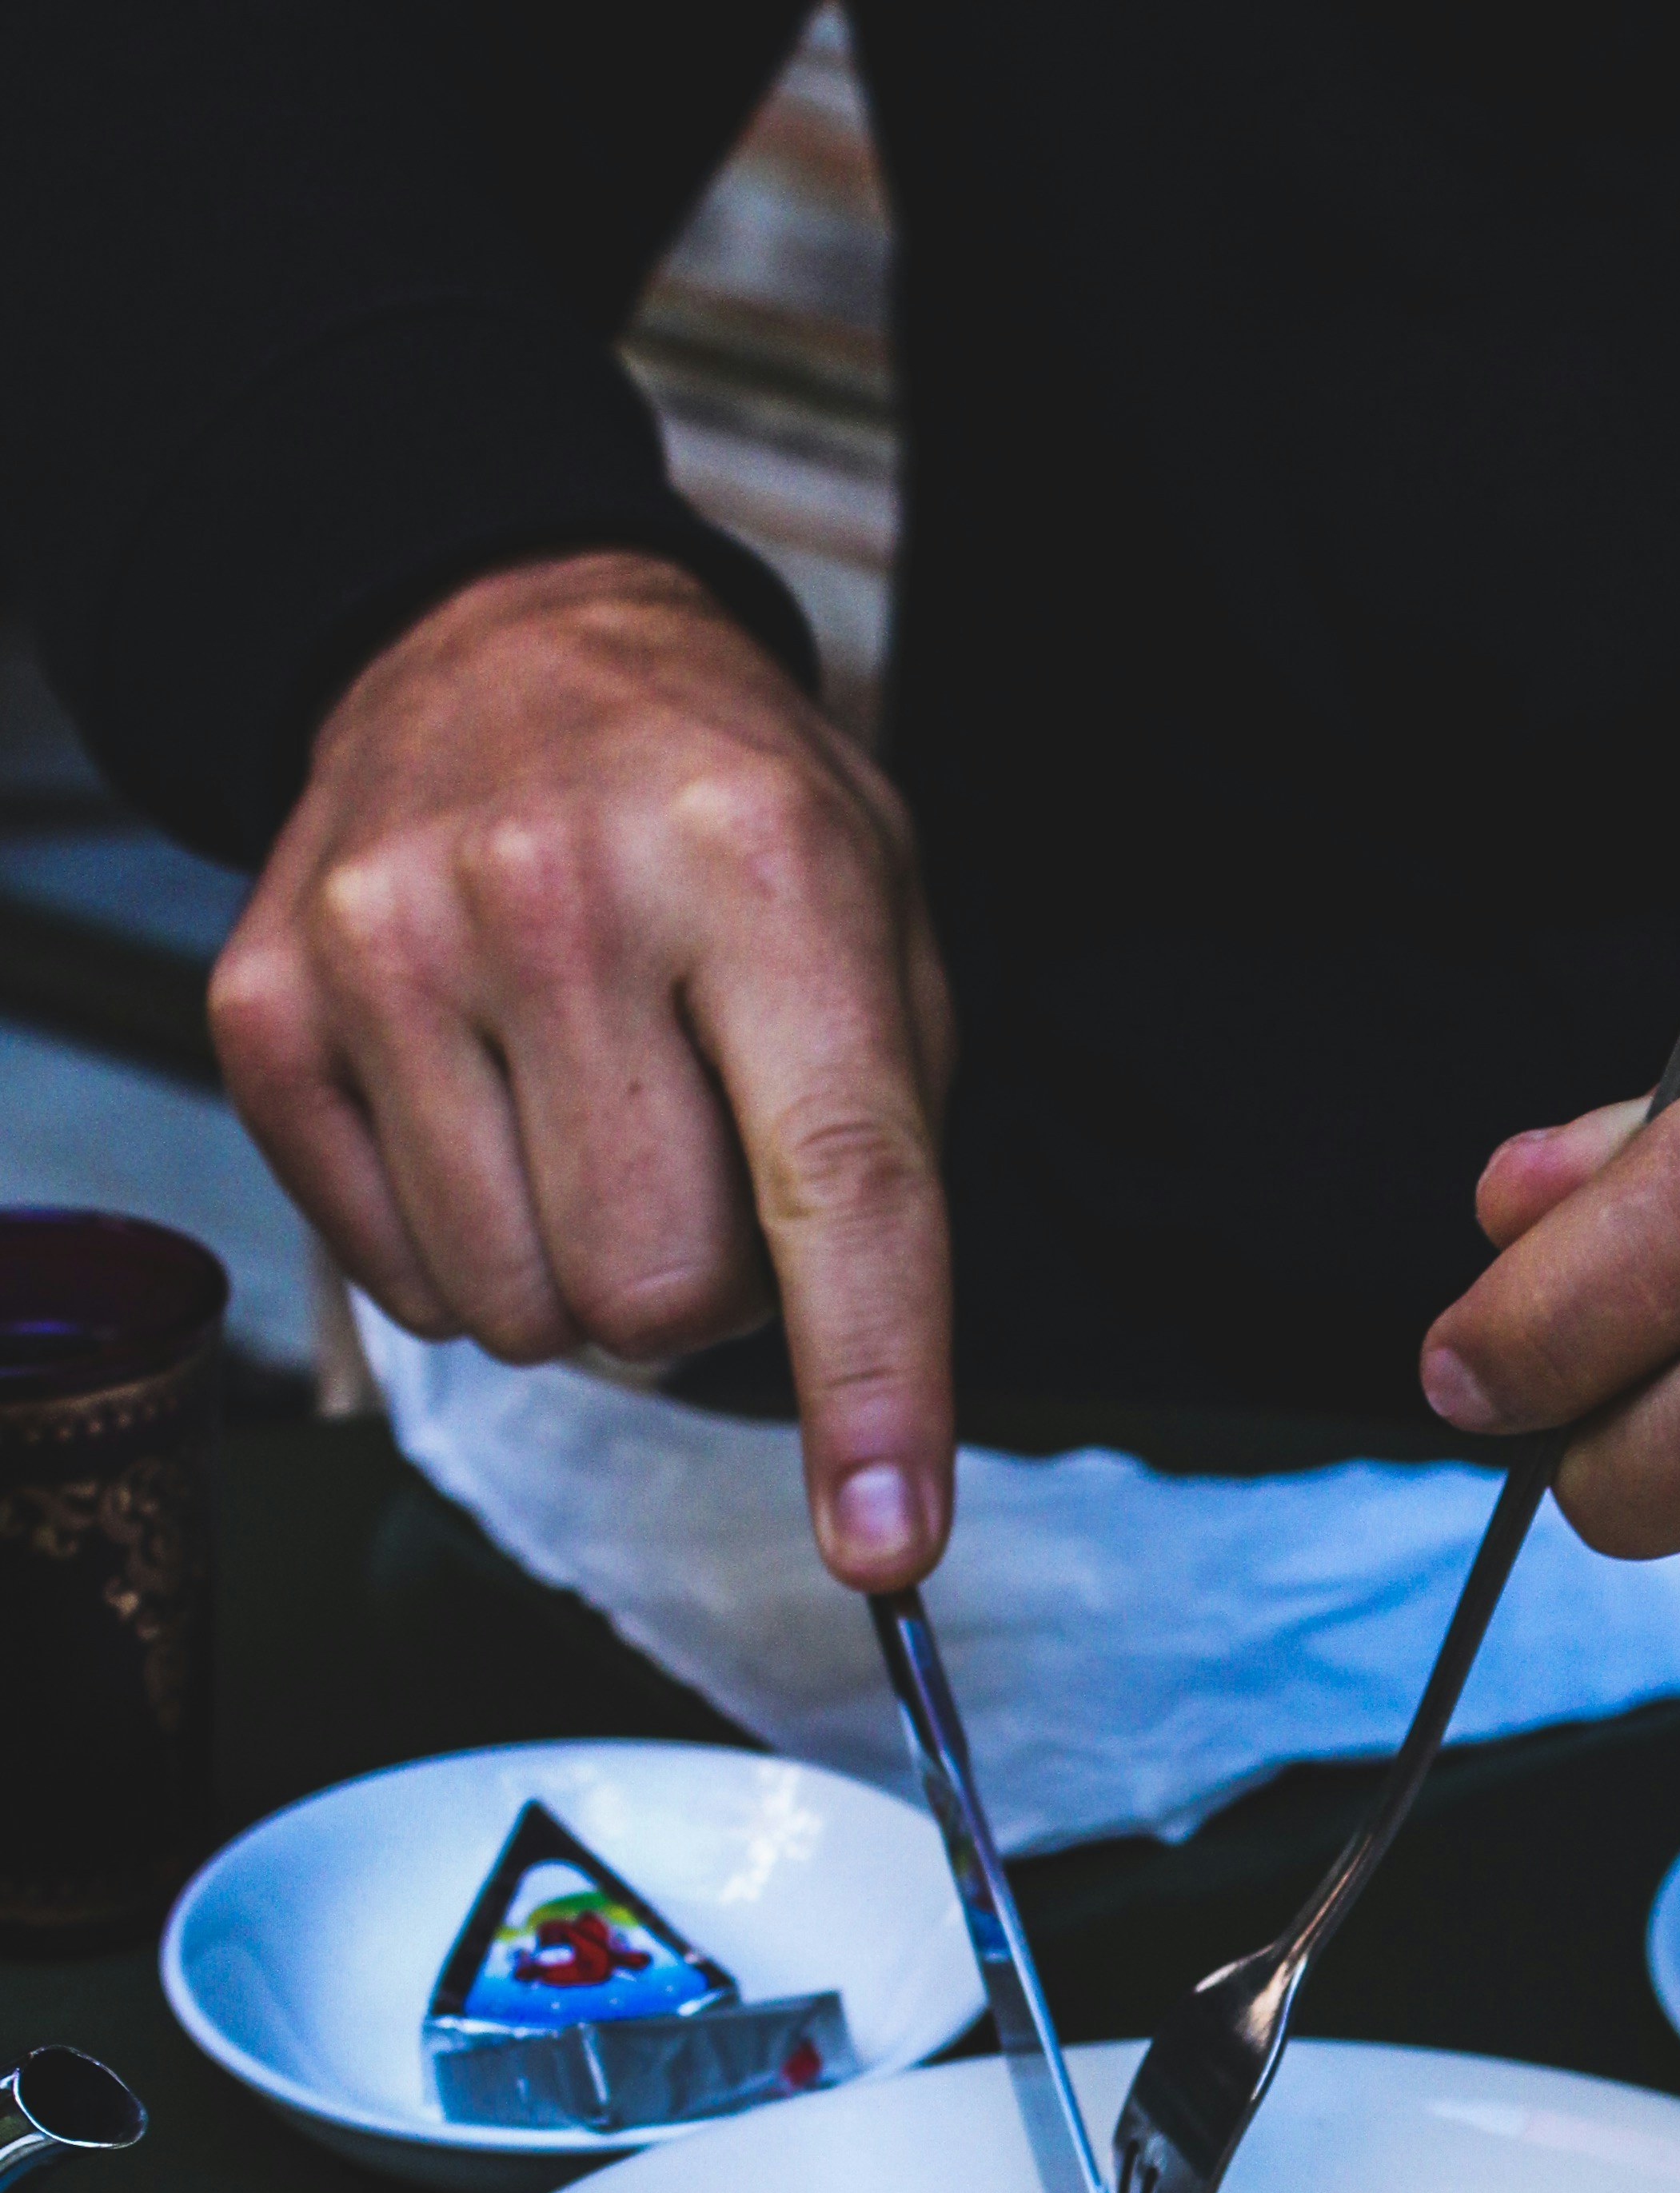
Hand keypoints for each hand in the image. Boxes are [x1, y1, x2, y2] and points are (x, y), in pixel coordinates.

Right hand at [209, 551, 955, 1587]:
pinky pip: (398, 1287)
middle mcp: (561, 896)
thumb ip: (889, 1157)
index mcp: (765, 871)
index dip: (873, 1387)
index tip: (888, 1543)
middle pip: (660, 1297)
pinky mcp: (268, 1007)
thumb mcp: (883, 920)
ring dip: (580, 1274)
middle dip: (708, 1293)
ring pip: (524, 1318)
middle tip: (700, 1160)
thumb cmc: (723, 814)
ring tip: (591, 1119)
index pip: (838, 1187)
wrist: (500, 640)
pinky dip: (464, 1248)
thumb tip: (867, 1433)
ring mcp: (389, 945)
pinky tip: (486, 1110)